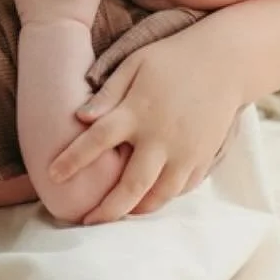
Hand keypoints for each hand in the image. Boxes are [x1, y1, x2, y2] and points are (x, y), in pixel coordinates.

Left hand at [47, 37, 239, 221]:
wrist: (226, 62)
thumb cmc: (172, 59)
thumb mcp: (135, 64)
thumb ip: (108, 93)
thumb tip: (80, 117)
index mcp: (138, 111)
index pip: (98, 140)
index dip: (73, 159)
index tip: (53, 175)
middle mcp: (162, 137)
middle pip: (131, 185)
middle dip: (107, 209)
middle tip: (86, 220)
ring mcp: (185, 152)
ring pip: (158, 196)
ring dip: (135, 211)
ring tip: (116, 215)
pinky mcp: (203, 158)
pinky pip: (180, 189)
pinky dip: (162, 199)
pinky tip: (146, 200)